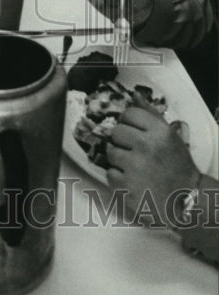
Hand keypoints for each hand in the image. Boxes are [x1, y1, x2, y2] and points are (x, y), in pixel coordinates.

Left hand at [107, 105, 198, 221]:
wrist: (185, 199)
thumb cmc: (177, 165)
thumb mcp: (170, 136)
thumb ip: (151, 115)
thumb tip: (135, 95)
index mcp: (159, 132)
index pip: (129, 113)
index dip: (129, 122)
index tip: (134, 131)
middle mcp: (146, 146)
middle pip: (116, 132)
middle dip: (123, 141)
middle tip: (135, 151)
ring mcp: (134, 167)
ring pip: (110, 152)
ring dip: (119, 160)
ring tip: (135, 167)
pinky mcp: (126, 186)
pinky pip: (110, 174)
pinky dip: (118, 178)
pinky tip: (133, 181)